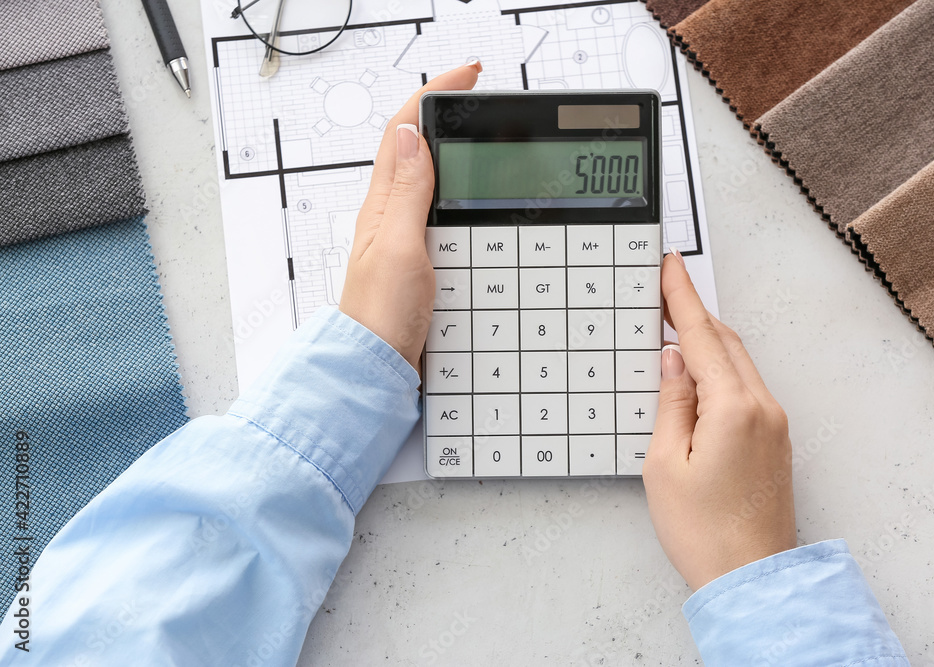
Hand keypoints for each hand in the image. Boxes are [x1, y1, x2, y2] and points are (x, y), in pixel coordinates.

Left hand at [339, 62, 481, 374]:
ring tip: (482, 133)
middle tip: (480, 96)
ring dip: (453, 150)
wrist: (379, 369)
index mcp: (384, 204)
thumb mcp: (398, 246)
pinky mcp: (424, 263)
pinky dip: (460, 194)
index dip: (434, 95)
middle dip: (446, 113)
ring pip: (431, 181)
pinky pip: (441, 215)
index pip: (403, 132)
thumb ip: (406, 192)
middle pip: (416, 149)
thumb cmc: (380, 315)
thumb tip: (408, 133)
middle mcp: (393, 215)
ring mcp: (408, 238)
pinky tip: (476, 198)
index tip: (469, 74)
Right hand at [643, 252, 796, 590]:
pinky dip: (720, 370)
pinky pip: (745, 387)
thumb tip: (673, 361)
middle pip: (726, 342)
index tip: (670, 265)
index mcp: (734, 408)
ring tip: (674, 330)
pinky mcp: (774, 441)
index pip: (702, 336)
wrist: (752, 580)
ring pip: (738, 363)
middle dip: (695, 313)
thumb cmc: (705, 533)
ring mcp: (774, 424)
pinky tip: (697, 376)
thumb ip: (671, 403)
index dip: (682, 298)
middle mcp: (763, 408)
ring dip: (707, 341)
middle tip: (665, 291)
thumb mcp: (665, 465)